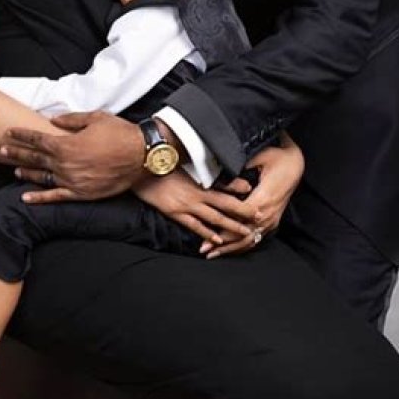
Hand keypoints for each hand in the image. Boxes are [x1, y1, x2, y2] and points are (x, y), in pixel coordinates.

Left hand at [3, 110, 146, 201]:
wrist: (141, 155)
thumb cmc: (119, 133)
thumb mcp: (94, 118)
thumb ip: (70, 120)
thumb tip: (53, 121)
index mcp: (66, 144)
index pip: (36, 139)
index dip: (21, 135)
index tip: (9, 132)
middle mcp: (65, 164)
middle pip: (34, 157)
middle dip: (16, 152)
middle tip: (1, 149)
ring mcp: (72, 181)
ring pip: (42, 177)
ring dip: (26, 172)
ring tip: (13, 169)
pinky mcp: (81, 193)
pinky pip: (55, 196)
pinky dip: (39, 197)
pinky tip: (26, 197)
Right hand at [134, 170, 253, 246]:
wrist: (140, 166)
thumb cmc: (160, 160)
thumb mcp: (182, 158)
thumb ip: (198, 161)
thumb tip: (210, 158)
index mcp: (198, 179)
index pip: (225, 187)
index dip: (240, 191)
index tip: (254, 195)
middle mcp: (196, 193)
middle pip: (225, 205)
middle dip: (243, 213)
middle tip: (259, 219)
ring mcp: (186, 205)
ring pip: (214, 218)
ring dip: (231, 227)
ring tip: (245, 234)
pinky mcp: (175, 212)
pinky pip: (194, 225)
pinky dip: (207, 233)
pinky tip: (217, 240)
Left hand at [202, 132, 304, 258]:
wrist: (296, 164)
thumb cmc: (278, 159)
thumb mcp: (259, 157)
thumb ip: (241, 166)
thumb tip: (222, 171)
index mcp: (263, 198)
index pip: (240, 219)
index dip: (224, 228)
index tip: (209, 235)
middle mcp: (267, 213)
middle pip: (243, 234)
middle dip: (223, 243)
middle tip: (204, 250)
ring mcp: (271, 219)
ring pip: (250, 239)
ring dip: (231, 248)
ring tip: (214, 254)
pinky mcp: (272, 220)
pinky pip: (257, 237)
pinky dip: (243, 245)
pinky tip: (231, 249)